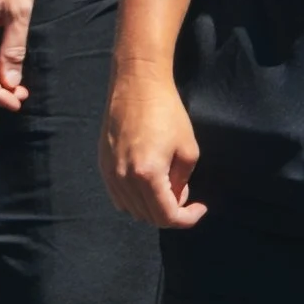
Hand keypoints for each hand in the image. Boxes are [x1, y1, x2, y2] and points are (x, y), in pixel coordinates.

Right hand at [101, 61, 205, 228]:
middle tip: (185, 192)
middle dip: (171, 212)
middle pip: (148, 217)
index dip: (187, 219)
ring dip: (152, 207)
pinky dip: (135, 199)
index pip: (167, 217)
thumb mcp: (188, 149)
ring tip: (167, 184)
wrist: (137, 85)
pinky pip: (118, 197)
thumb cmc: (167, 112)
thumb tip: (175, 197)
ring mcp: (110, 173)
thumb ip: (182, 181)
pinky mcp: (103, 165)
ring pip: (132, 210)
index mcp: (147, 175)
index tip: (200, 208)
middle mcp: (123, 179)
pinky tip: (147, 182)